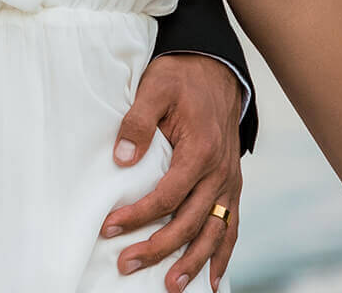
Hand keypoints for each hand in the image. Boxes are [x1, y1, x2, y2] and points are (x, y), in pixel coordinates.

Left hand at [100, 54, 244, 290]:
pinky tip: (213, 280)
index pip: (166, 196)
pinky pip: (232, 226)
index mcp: (200, 151)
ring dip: (193, 262)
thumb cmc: (180, 79)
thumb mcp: (154, 88)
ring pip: (214, 232)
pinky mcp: (232, 186)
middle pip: (189, 222)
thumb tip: (122, 159)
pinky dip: (223, 255)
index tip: (109, 228)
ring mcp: (229, 182)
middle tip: (126, 265)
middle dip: (157, 248)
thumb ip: (137, 122)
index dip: (137, 216)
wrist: (215, 70)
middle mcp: (220, 173)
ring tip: (172, 287)